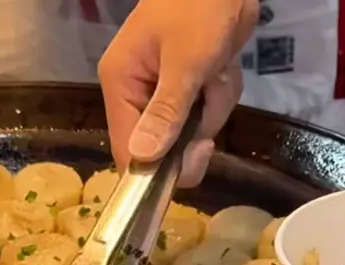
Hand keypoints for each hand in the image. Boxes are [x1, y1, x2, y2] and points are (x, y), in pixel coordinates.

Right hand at [98, 0, 256, 184]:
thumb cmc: (198, 8)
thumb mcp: (186, 60)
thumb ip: (166, 111)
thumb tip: (143, 157)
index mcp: (121, 84)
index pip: (128, 149)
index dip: (158, 168)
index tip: (194, 158)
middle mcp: (136, 93)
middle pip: (164, 146)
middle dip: (198, 123)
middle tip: (209, 93)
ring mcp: (163, 92)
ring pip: (192, 130)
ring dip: (214, 104)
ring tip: (217, 68)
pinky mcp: (187, 88)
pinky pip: (206, 112)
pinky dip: (220, 93)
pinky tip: (223, 67)